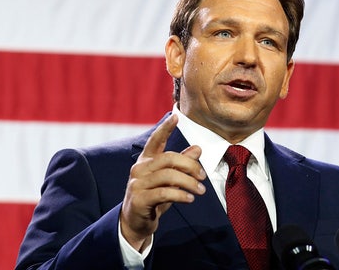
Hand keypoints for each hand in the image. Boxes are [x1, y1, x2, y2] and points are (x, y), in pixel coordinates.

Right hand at [120, 114, 206, 250]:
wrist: (136, 222)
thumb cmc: (154, 197)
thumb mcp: (169, 179)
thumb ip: (182, 163)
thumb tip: (198, 148)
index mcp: (146, 160)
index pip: (155, 140)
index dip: (165, 128)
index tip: (176, 117)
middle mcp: (139, 168)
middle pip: (169, 158)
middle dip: (190, 166)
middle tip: (203, 176)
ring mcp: (137, 184)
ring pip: (169, 176)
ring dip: (189, 183)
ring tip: (200, 191)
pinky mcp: (139, 199)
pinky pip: (164, 193)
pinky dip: (181, 195)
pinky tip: (190, 198)